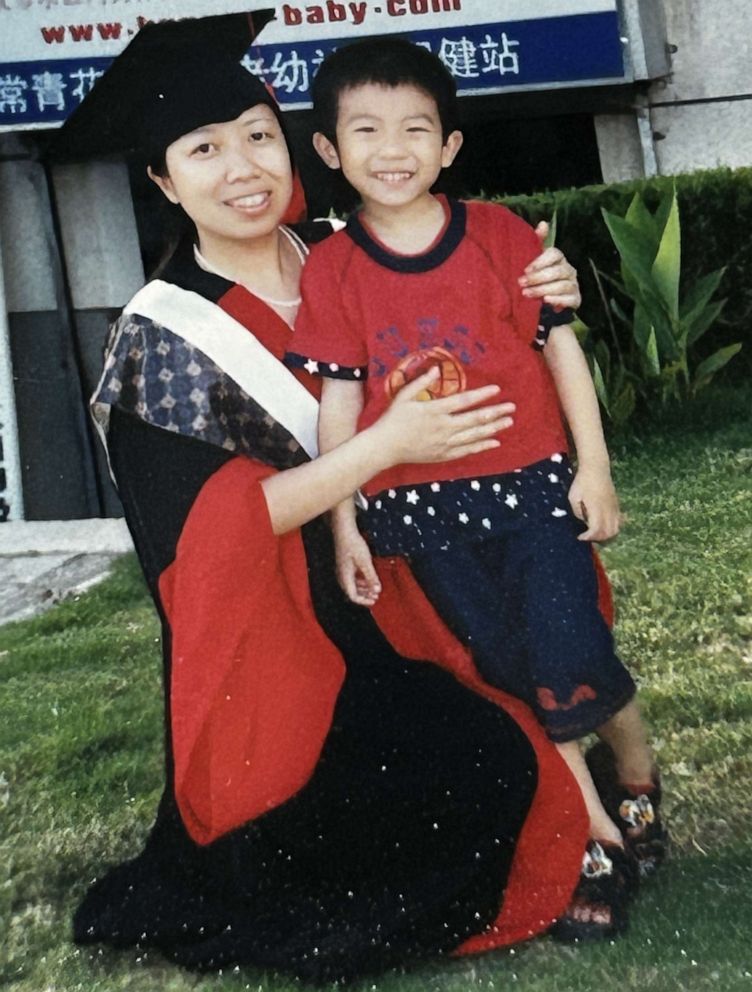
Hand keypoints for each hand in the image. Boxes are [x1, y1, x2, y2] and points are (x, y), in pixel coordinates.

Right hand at [332, 519, 380, 605]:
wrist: (344, 530)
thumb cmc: (352, 544)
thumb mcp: (365, 561)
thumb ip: (371, 577)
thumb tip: (377, 590)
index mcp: (345, 576)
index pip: (353, 595)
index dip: (364, 601)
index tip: (374, 601)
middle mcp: (342, 575)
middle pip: (352, 592)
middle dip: (365, 595)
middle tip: (376, 596)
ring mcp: (343, 570)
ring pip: (353, 585)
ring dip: (364, 589)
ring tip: (374, 589)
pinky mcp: (345, 565)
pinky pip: (353, 578)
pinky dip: (362, 581)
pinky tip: (369, 579)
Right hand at [372, 369, 515, 467]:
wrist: (385, 447)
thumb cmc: (393, 419)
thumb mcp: (403, 396)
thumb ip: (421, 382)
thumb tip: (436, 369)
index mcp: (435, 410)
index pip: (464, 401)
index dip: (482, 395)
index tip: (497, 389)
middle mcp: (444, 427)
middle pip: (475, 419)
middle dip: (495, 412)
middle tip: (512, 408)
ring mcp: (445, 443)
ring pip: (475, 435)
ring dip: (493, 428)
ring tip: (509, 422)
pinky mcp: (443, 455)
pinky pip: (467, 450)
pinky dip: (482, 446)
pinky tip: (495, 442)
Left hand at [517, 221, 580, 310]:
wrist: (546, 303)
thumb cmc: (539, 278)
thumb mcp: (535, 261)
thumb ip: (537, 243)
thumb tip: (543, 223)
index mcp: (559, 258)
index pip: (554, 254)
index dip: (540, 261)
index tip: (525, 269)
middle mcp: (569, 270)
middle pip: (557, 271)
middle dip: (537, 278)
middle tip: (521, 283)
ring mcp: (574, 285)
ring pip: (562, 285)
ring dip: (543, 290)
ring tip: (526, 294)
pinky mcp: (576, 299)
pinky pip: (569, 299)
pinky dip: (558, 300)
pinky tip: (546, 301)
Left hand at [568, 465, 620, 541]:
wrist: (596, 468)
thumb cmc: (582, 482)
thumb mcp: (573, 497)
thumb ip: (577, 512)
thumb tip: (584, 520)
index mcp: (596, 509)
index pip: (596, 530)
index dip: (588, 537)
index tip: (580, 537)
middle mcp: (608, 510)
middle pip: (608, 533)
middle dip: (597, 538)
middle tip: (587, 536)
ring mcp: (614, 508)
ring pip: (616, 529)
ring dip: (606, 535)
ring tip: (595, 532)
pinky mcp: (616, 505)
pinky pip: (618, 521)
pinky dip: (612, 527)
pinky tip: (603, 525)